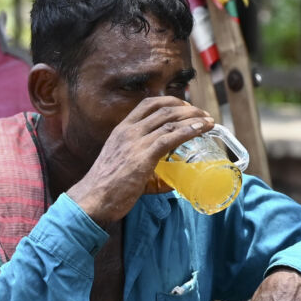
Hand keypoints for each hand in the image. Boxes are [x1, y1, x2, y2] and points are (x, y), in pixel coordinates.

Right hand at [66, 97, 211, 224]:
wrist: (91, 199)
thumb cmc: (106, 187)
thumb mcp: (123, 166)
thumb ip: (145, 167)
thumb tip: (171, 180)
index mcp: (122, 129)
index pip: (148, 104)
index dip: (170, 102)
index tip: (185, 107)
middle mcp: (129, 131)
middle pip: (163, 109)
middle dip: (187, 109)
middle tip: (203, 115)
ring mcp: (136, 142)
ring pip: (170, 121)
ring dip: (193, 118)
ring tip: (209, 121)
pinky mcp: (143, 156)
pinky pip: (171, 137)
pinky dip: (189, 130)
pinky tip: (201, 129)